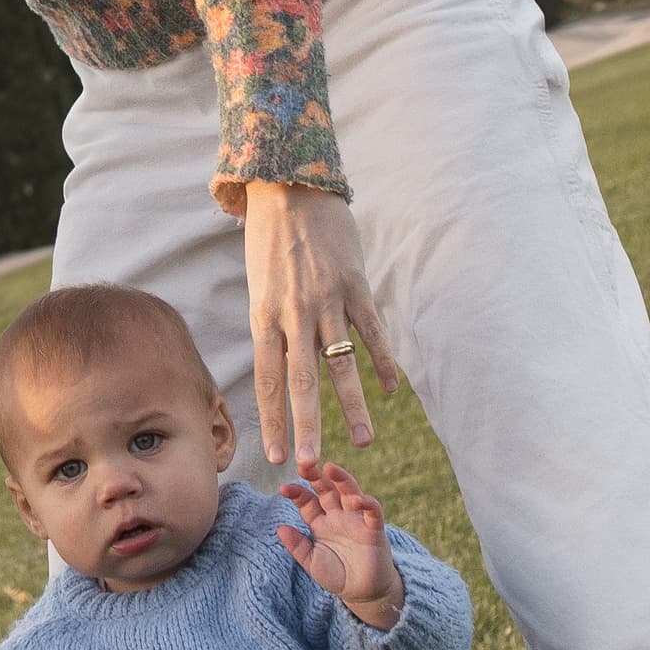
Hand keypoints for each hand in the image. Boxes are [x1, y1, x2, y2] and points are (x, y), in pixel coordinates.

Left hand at [240, 185, 395, 473]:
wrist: (291, 185)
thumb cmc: (270, 240)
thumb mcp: (260, 286)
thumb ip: (274, 326)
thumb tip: (283, 369)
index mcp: (265, 315)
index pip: (268, 379)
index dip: (273, 419)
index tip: (277, 455)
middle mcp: (294, 312)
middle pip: (301, 381)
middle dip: (306, 425)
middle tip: (311, 464)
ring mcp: (327, 299)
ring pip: (341, 363)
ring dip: (353, 406)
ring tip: (362, 441)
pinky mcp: (355, 284)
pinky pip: (371, 330)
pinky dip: (382, 361)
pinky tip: (390, 390)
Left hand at [278, 457, 401, 621]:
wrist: (364, 593)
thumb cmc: (337, 576)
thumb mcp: (311, 562)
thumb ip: (297, 546)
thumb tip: (280, 529)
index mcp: (321, 522)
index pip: (307, 501)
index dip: (297, 493)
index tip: (283, 489)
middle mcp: (338, 516)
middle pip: (327, 489)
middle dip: (316, 476)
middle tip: (304, 464)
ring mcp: (357, 520)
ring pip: (350, 492)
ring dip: (342, 479)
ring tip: (330, 469)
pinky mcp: (374, 529)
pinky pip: (373, 512)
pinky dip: (367, 503)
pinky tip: (358, 500)